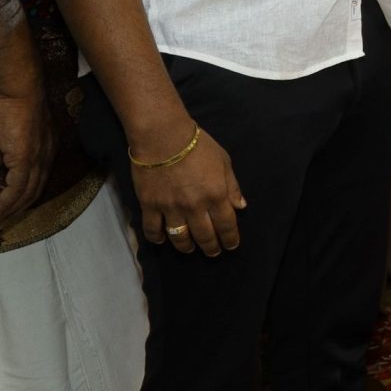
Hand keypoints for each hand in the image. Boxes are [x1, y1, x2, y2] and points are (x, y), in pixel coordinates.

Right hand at [0, 83, 52, 228]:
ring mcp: (38, 159)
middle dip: (14, 212)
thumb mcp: (0, 136)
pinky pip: (17, 188)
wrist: (19, 89)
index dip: (21, 199)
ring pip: (25, 194)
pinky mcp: (27, 158)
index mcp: (43, 152)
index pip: (35, 182)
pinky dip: (6, 203)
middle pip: (33, 193)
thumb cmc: (10, 107)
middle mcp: (46, 158)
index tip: (5, 211)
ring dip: (8, 212)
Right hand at [130, 123, 245, 254]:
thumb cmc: (198, 145)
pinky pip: (153, 229)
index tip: (231, 246)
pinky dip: (158, 238)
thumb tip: (241, 206)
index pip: (227, 225)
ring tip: (190, 250)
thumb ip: (232, 186)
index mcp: (216, 195)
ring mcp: (171, 208)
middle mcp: (195, 206)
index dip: (230, 239)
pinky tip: (162, 240)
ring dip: (186, 247)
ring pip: (180, 237)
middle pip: (205, 235)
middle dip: (211, 247)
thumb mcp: (224, 161)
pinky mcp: (150, 205)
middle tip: (213, 253)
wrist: (163, 137)